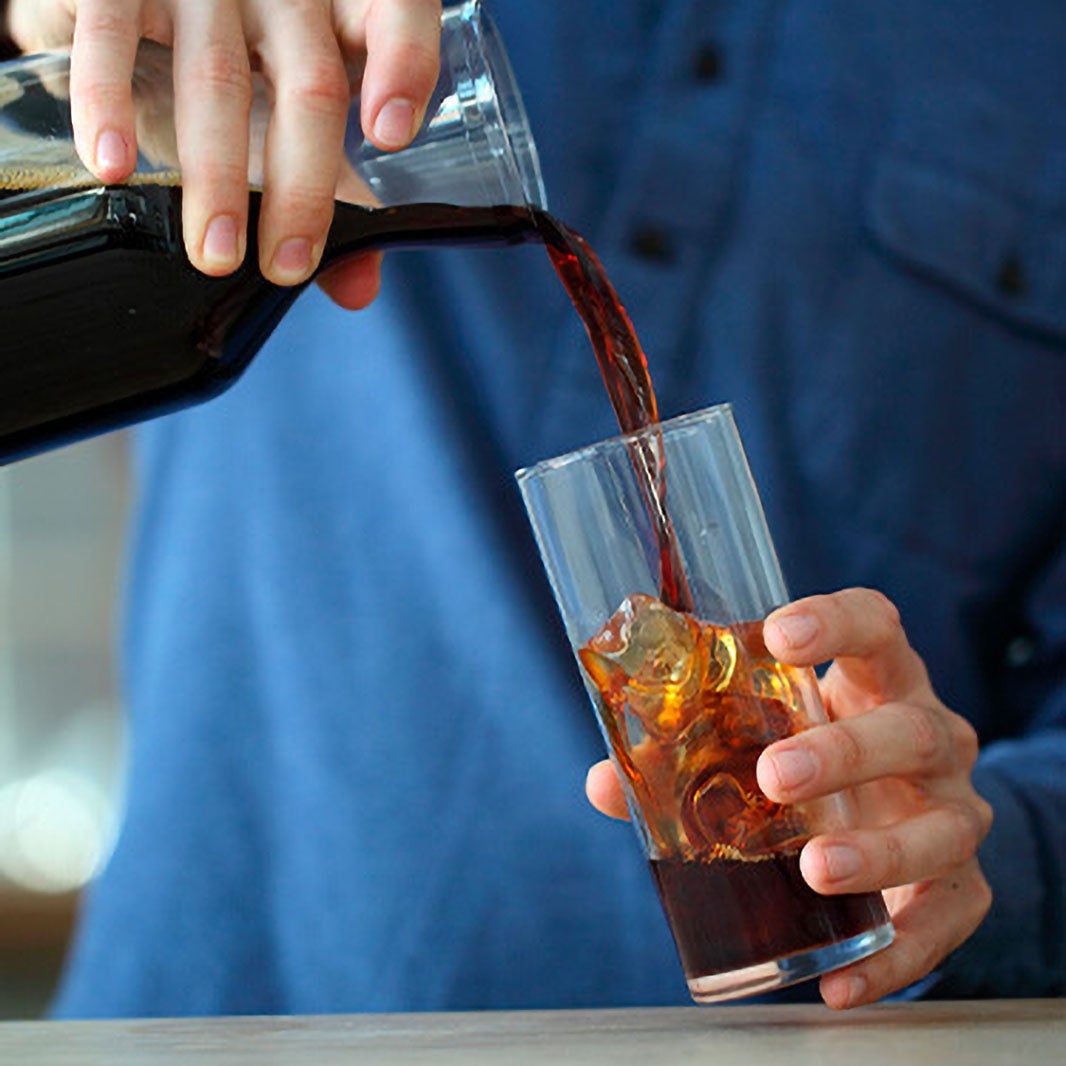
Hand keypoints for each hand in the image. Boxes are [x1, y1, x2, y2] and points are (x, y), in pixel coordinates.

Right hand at [6, 0, 441, 302]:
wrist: (120, 0)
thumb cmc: (229, 63)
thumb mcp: (288, 118)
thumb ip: (330, 189)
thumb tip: (358, 288)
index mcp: (339, 7)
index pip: (395, 13)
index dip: (404, 66)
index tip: (390, 137)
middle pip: (311, 82)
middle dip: (302, 186)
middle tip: (288, 265)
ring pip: (218, 76)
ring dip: (217, 176)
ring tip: (216, 253)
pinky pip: (110, 32)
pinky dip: (108, 103)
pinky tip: (114, 163)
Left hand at [586, 587, 992, 1008]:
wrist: (900, 817)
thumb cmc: (815, 757)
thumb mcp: (764, 740)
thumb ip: (688, 754)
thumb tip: (607, 784)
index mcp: (876, 680)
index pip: (874, 625)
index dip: (836, 621)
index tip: (778, 637)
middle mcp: (930, 735)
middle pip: (911, 729)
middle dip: (845, 751)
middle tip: (775, 776)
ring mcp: (954, 809)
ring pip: (945, 825)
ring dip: (880, 851)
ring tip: (816, 869)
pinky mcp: (965, 885)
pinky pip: (947, 922)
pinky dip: (897, 955)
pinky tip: (841, 981)